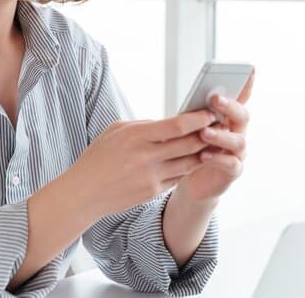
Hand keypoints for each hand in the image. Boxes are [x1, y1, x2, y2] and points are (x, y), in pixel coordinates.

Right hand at [66, 109, 216, 220]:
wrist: (84, 192)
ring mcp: (151, 176)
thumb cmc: (98, 157)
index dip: (198, 118)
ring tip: (214, 142)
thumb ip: (143, 125)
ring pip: (189, 162)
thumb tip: (169, 122)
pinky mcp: (153, 192)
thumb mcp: (116, 131)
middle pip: (189, 144)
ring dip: (204, 152)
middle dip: (208, 134)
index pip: (176, 125)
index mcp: (136, 136)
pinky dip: (189, 167)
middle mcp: (146, 157)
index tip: (210, 112)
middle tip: (220, 125)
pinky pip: (179, 177)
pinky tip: (196, 160)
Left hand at [176, 69, 254, 203]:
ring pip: (238, 140)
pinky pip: (231, 163)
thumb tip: (193, 95)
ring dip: (221, 134)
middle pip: (242, 116)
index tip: (249, 71)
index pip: (240, 99)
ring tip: (204, 132)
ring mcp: (237, 152)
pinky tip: (204, 155)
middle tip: (215, 99)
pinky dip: (218, 158)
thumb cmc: (189, 148)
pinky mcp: (232, 171)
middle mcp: (237, 132)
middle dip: (230, 107)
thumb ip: (195, 113)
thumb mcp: (190, 127)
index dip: (247, 85)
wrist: (190, 181)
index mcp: (227, 118)